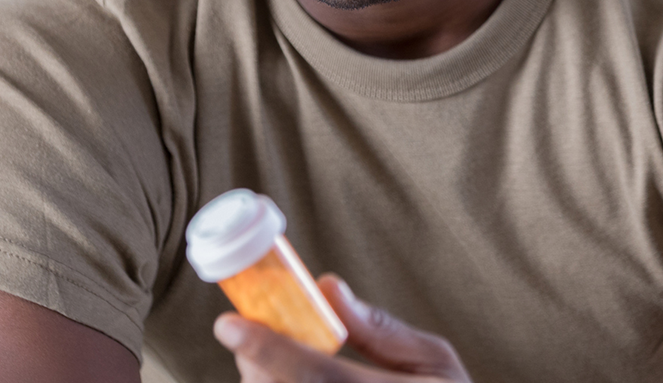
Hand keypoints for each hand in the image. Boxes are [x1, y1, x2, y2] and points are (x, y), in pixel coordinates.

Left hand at [214, 274, 471, 382]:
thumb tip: (328, 287)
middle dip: (257, 359)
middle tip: (253, 329)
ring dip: (262, 378)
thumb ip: (379, 329)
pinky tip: (287, 377)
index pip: (313, 374)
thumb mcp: (434, 361)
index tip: (229, 323)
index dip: (267, 348)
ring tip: (276, 359)